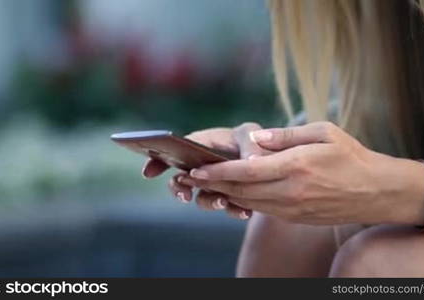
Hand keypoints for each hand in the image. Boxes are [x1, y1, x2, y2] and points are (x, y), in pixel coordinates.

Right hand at [142, 123, 269, 219]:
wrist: (274, 162)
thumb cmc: (256, 139)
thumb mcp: (251, 134)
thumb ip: (249, 143)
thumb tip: (250, 161)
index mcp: (202, 144)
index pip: (174, 151)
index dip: (157, 161)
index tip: (148, 173)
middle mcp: (204, 166)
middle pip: (180, 179)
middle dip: (178, 189)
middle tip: (184, 195)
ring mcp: (216, 184)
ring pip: (202, 197)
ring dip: (208, 202)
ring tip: (222, 201)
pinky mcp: (231, 198)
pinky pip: (227, 208)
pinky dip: (234, 211)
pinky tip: (245, 211)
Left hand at [180, 122, 423, 225]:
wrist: (376, 192)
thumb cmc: (351, 157)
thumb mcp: (325, 132)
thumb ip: (287, 134)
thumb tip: (255, 138)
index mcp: (297, 166)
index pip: (247, 170)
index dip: (218, 170)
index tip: (196, 168)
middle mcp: (291, 191)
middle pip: (240, 189)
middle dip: (211, 184)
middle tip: (186, 178)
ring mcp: (292, 208)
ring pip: (247, 202)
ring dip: (222, 194)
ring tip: (201, 186)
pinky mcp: (295, 217)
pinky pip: (261, 210)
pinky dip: (241, 201)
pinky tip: (230, 193)